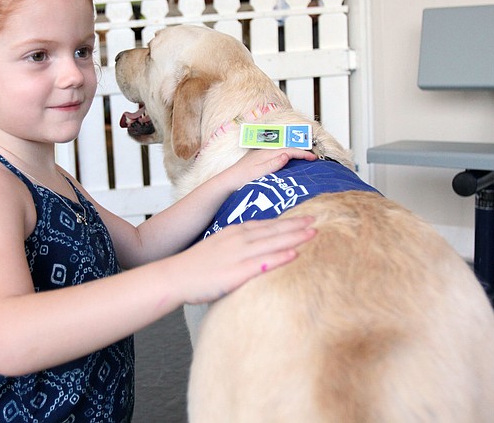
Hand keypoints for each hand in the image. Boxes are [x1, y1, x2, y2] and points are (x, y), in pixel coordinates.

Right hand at [172, 215, 316, 304]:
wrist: (175, 276)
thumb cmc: (195, 266)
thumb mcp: (218, 247)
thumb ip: (236, 246)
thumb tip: (253, 249)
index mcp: (235, 232)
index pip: (267, 224)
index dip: (288, 220)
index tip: (306, 217)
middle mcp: (239, 239)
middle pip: (274, 230)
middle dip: (297, 225)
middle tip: (318, 219)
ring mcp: (238, 255)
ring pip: (272, 243)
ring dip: (295, 237)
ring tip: (314, 232)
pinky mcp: (236, 272)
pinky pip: (262, 263)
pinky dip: (279, 257)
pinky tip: (294, 254)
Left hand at [220, 147, 316, 191]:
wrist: (227, 181)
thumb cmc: (241, 179)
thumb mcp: (258, 173)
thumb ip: (272, 164)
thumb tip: (286, 155)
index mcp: (266, 153)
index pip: (288, 150)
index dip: (302, 153)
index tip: (314, 158)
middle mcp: (264, 151)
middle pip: (286, 148)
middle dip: (300, 151)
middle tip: (312, 158)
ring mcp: (261, 155)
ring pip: (282, 151)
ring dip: (293, 153)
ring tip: (304, 158)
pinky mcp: (258, 160)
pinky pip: (276, 156)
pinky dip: (286, 157)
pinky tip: (288, 162)